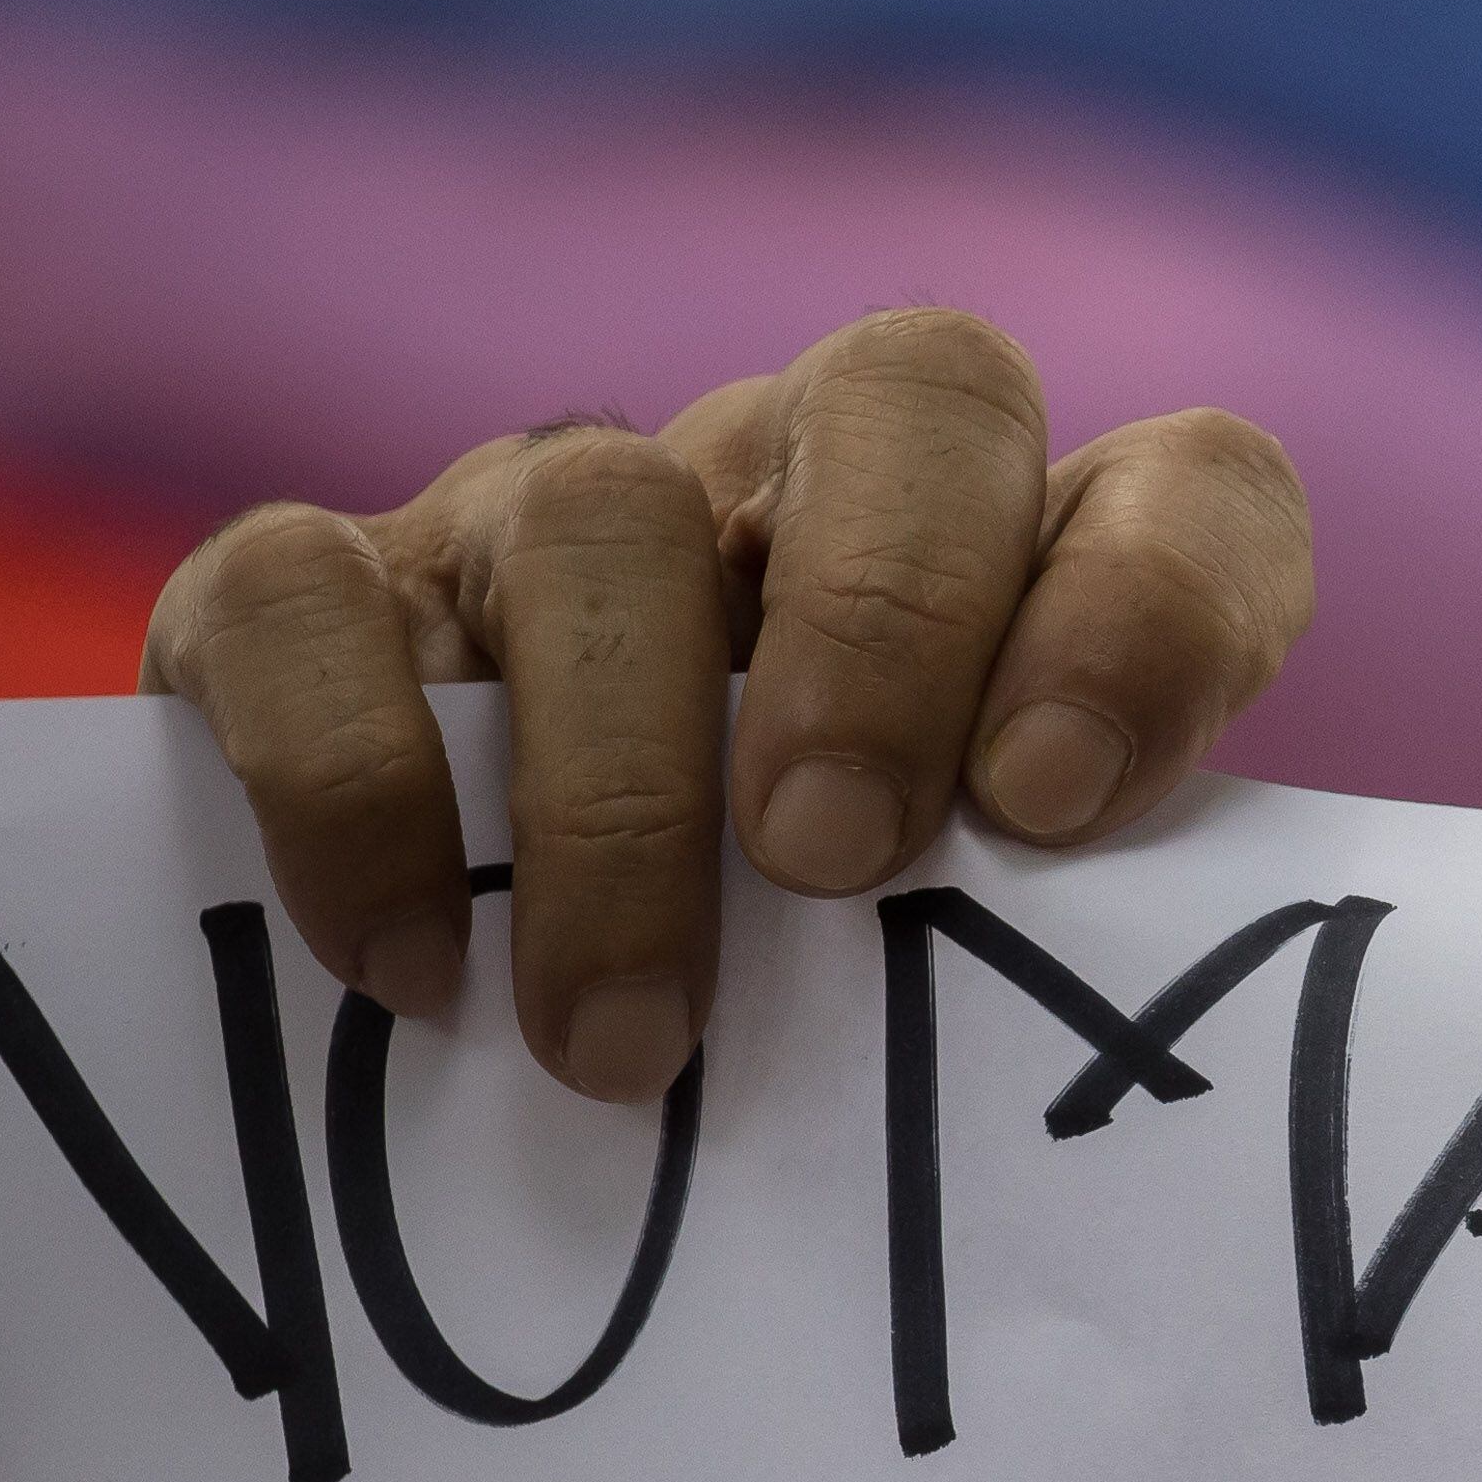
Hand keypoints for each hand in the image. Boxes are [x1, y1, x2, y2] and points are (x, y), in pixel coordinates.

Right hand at [140, 309, 1313, 1100]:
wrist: (449, 1068)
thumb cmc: (778, 1039)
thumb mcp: (937, 996)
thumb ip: (1045, 975)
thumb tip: (1122, 1090)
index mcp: (1010, 578)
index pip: (1182, 483)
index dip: (1153, 606)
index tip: (1056, 802)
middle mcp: (792, 489)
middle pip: (912, 391)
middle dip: (886, 624)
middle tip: (832, 863)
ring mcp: (546, 522)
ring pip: (598, 510)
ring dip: (618, 787)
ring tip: (623, 1040)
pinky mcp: (316, 598)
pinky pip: (300, 597)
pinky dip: (352, 784)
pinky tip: (408, 974)